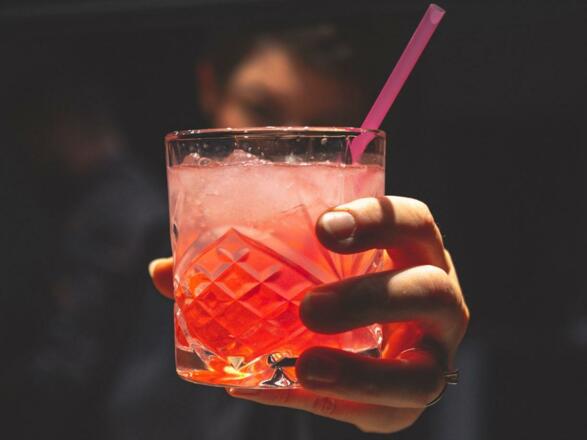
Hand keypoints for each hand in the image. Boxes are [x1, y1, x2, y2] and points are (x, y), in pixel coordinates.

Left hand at [149, 196, 468, 433]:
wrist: (373, 338)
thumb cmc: (334, 286)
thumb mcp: (305, 265)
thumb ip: (241, 267)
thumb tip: (162, 270)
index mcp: (413, 249)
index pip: (412, 221)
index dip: (376, 221)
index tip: (323, 228)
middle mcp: (438, 298)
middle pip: (428, 291)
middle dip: (370, 298)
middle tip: (309, 309)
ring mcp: (433, 354)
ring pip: (422, 373)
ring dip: (361, 375)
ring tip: (305, 369)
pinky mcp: (411, 400)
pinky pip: (380, 414)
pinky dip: (330, 407)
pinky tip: (280, 392)